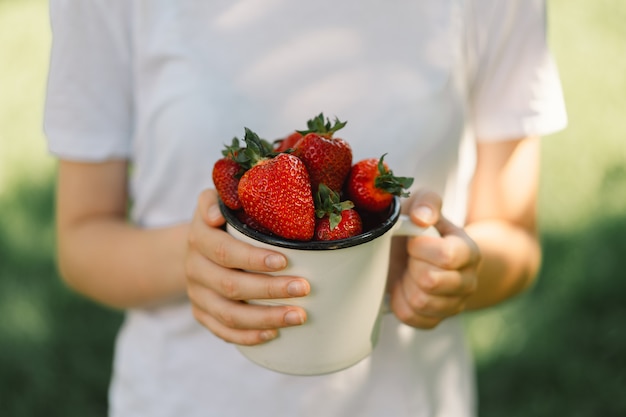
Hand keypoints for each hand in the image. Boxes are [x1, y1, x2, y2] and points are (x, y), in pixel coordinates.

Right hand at [185, 189, 309, 344]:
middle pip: (230, 285)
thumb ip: (220, 199)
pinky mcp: (201, 314)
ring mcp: (196, 295)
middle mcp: (194, 268)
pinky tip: (275, 334)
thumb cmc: (223, 220)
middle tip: (305, 288)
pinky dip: (248, 337)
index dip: (253, 259)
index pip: (225, 251)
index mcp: (199, 238)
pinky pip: (223, 332)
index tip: (285, 261)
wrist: (196, 246)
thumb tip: (219, 213)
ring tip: (299, 316)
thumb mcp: (218, 201)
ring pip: (228, 315)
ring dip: (266, 318)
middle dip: (270, 290)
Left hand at [388, 189, 480, 328]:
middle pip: (431, 281)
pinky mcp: (436, 319)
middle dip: (411, 266)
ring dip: (405, 284)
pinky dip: (400, 303)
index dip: (421, 247)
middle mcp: (468, 281)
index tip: (412, 240)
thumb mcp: (423, 205)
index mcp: (468, 251)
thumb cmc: (419, 228)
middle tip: (410, 258)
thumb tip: (421, 218)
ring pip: (420, 302)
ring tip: (407, 272)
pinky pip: (412, 317)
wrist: (418, 255)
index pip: (447, 256)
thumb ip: (426, 203)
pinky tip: (403, 288)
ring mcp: (454, 304)